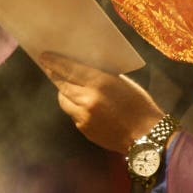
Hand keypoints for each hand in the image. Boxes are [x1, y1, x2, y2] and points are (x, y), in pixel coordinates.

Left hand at [39, 52, 164, 154]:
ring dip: (64, 92)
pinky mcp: (85, 130)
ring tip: (65, 85)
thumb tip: (81, 67)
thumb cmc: (140, 105)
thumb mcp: (122, 82)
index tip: (44, 56)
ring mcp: (84, 117)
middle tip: (50, 68)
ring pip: (64, 100)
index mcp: (100, 83)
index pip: (70, 69)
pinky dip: (74, 106)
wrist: (148, 136)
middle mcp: (88, 100)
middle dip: (56, 75)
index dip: (55, 62)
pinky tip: (81, 103)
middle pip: (63, 85)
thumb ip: (100, 75)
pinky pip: (73, 114)